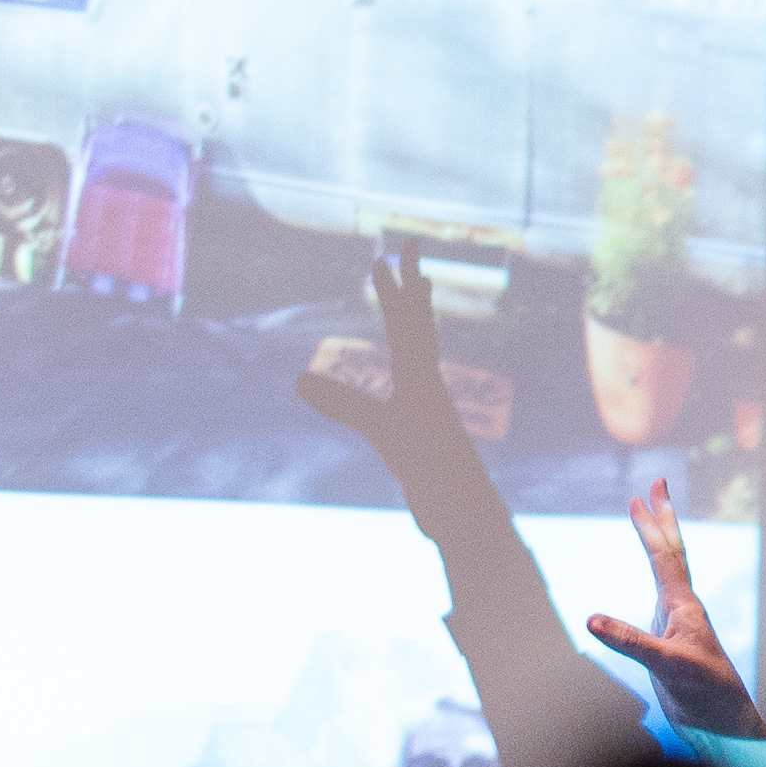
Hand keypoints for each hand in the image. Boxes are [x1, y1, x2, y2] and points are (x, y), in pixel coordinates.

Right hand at [295, 244, 500, 520]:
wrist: (467, 515)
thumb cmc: (433, 471)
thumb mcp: (384, 433)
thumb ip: (344, 405)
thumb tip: (298, 380)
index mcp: (421, 379)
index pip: (406, 324)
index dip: (393, 291)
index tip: (385, 258)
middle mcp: (428, 387)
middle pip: (419, 326)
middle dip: (410, 288)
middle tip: (412, 251)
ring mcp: (428, 409)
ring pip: (420, 352)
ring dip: (414, 321)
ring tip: (417, 298)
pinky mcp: (423, 432)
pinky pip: (413, 385)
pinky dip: (408, 365)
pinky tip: (408, 373)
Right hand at [583, 484, 762, 736]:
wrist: (724, 724)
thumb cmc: (707, 693)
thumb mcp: (667, 665)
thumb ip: (630, 642)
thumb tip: (591, 619)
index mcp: (684, 606)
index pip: (665, 555)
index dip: (651, 525)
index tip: (641, 495)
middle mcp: (682, 609)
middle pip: (672, 552)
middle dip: (662, 518)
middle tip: (657, 484)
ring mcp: (676, 625)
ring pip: (668, 573)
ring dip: (659, 544)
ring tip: (650, 522)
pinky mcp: (669, 644)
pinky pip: (658, 600)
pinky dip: (653, 582)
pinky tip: (651, 585)